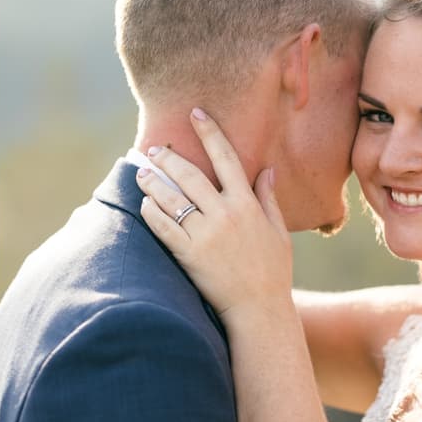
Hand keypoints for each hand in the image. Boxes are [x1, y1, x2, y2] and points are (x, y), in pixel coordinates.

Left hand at [137, 109, 292, 321]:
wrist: (259, 308)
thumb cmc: (273, 271)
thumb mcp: (278, 232)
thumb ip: (268, 199)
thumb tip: (266, 171)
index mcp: (248, 205)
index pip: (227, 158)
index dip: (210, 132)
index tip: (195, 113)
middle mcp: (225, 215)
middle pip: (189, 174)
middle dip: (168, 158)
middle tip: (155, 150)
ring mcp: (205, 234)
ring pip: (170, 198)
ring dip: (152, 182)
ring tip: (142, 174)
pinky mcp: (188, 254)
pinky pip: (161, 225)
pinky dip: (150, 212)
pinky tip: (145, 205)